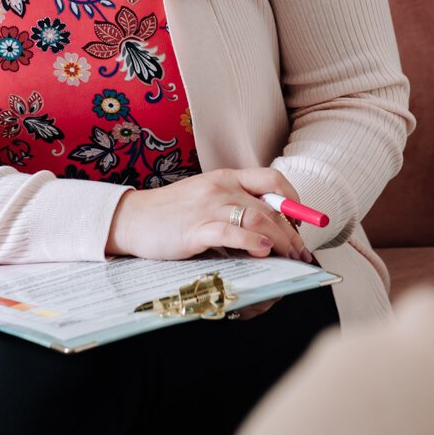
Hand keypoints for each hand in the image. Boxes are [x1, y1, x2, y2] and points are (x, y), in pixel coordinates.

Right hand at [104, 168, 316, 262]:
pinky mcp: (195, 228)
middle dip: (292, 231)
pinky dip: (252, 242)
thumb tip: (270, 230)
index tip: (302, 224)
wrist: (131, 219)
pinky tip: (263, 252)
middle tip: (301, 253)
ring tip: (289, 257)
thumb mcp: (206, 199)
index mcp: (226, 177)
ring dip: (281, 240)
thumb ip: (234, 206)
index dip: (294, 201)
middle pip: (270, 205)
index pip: (272, 179)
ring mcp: (208, 206)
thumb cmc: (171, 214)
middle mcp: (220, 187)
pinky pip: (231, 232)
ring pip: (258, 218)